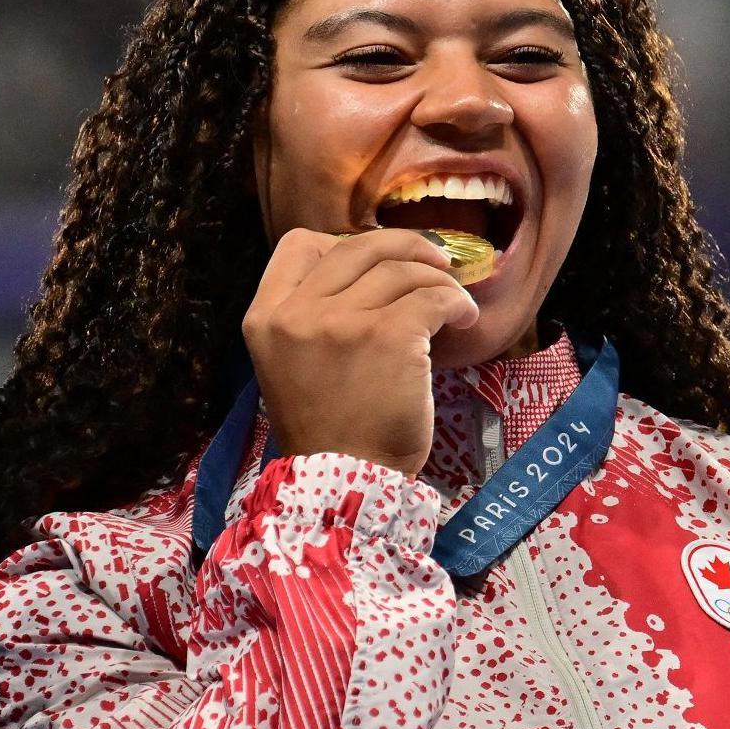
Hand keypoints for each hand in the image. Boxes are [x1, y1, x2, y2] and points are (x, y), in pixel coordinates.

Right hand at [241, 229, 481, 476]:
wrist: (346, 485)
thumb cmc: (329, 432)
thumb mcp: (292, 366)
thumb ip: (310, 319)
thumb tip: (371, 275)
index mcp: (265, 318)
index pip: (297, 245)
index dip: (341, 242)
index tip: (375, 262)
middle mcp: (297, 313)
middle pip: (359, 245)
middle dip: (405, 246)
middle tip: (435, 262)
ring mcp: (342, 321)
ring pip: (402, 269)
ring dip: (438, 281)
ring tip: (454, 305)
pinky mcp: (389, 335)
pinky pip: (433, 297)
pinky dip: (457, 303)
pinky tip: (464, 320)